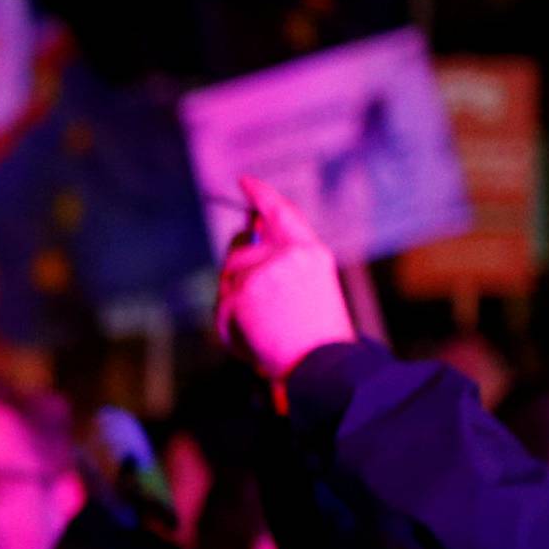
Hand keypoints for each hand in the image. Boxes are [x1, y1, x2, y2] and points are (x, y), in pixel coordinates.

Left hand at [215, 176, 354, 380]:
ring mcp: (266, 268)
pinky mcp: (245, 289)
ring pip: (229, 277)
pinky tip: (251, 341)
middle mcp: (290, 253)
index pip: (283, 211)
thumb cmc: (317, 340)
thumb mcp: (309, 291)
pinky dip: (230, 327)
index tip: (245, 182)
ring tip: (259, 330)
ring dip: (234, 303)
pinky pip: (224, 305)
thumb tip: (247, 241)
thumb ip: (283, 263)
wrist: (324, 367)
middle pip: (241, 248)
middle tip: (247, 302)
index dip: (262, 195)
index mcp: (312, 252)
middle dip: (236, 273)